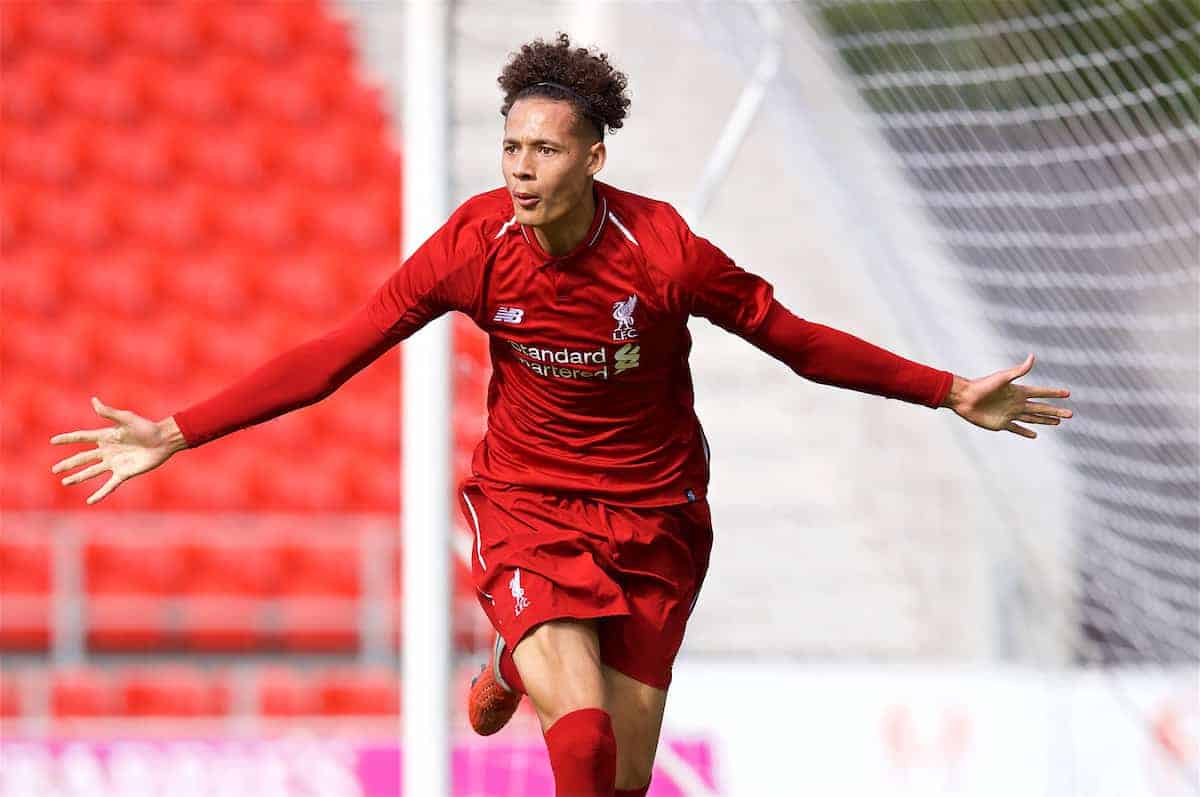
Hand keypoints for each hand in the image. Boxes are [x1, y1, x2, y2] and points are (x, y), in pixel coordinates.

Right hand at [50, 397, 186, 504]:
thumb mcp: (127, 419)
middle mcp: (107, 450)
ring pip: (92, 472)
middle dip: (68, 463)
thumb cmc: (147, 427)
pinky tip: (90, 501)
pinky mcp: (124, 473)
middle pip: (83, 458)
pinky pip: (109, 485)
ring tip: (65, 482)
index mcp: (106, 436)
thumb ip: (109, 413)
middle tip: (54, 469)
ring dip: (78, 477)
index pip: (82, 437)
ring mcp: (115, 463)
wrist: (164, 441)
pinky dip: (100, 493)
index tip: (53, 441)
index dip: (68, 439)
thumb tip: (93, 400)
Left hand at [944, 354, 1071, 438]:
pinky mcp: (1001, 424)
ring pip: (1032, 419)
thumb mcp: (1002, 377)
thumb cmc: (982, 385)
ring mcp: (1010, 414)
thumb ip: (1018, 370)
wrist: (963, 398)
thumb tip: (1032, 356)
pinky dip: (1025, 432)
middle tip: (1071, 414)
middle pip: (1040, 408)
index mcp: (1018, 391)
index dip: (1054, 393)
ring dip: (1045, 421)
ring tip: (1058, 422)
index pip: (1041, 392)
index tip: (1067, 393)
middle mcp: (1016, 403)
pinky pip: (1016, 429)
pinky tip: (1035, 435)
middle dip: (1055, 411)